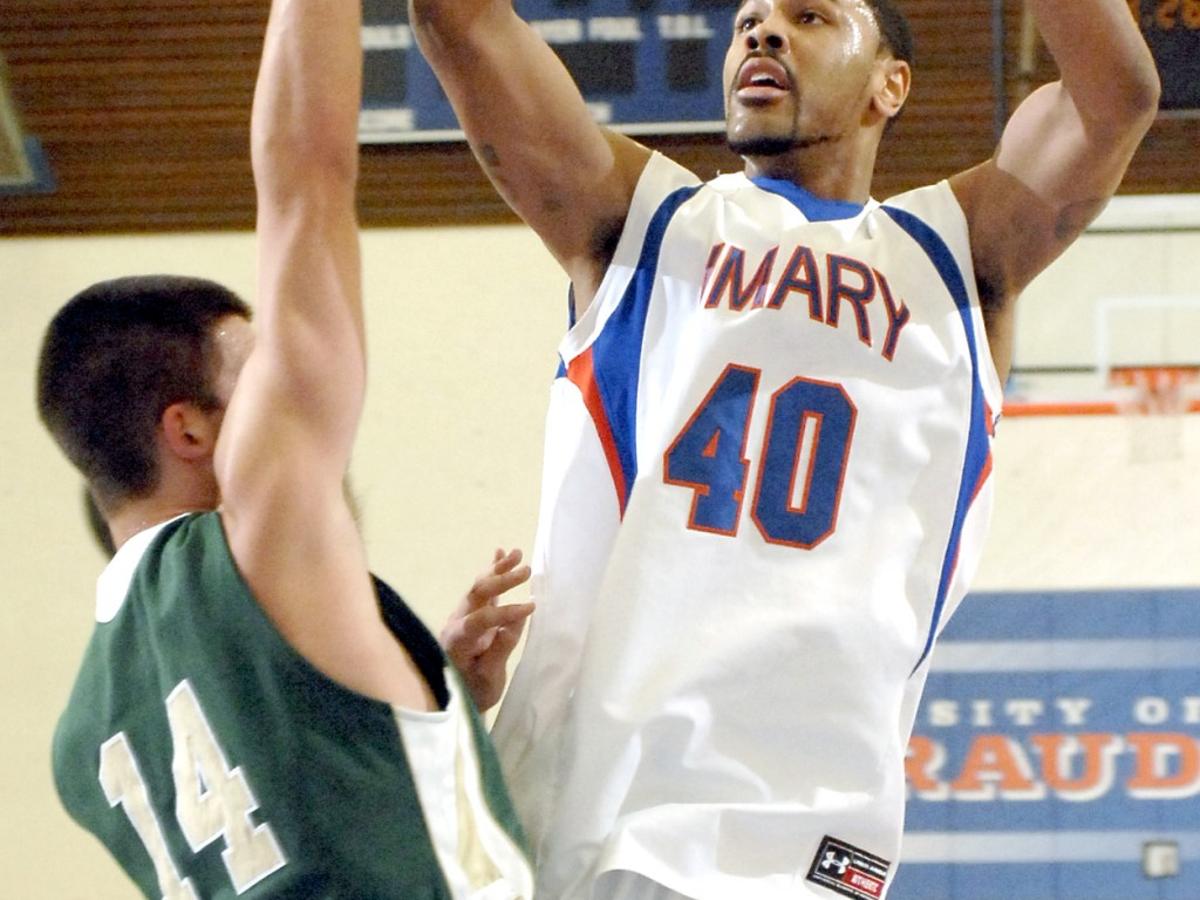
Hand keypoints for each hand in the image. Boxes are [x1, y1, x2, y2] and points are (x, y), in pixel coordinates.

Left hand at [442, 548, 533, 711]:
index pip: (482, 619)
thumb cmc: (471, 693)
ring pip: (478, 586)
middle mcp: (456, 622)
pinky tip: (500, 553)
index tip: (531, 608)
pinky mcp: (471, 615)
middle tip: (526, 571)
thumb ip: (500, 649)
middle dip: (502, 580)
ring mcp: (462, 616)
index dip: (506, 612)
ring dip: (498, 569)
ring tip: (517, 553)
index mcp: (458, 640)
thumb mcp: (488, 679)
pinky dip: (491, 570)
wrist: (455, 699)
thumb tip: (518, 620)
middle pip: (478, 593)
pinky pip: (481, 590)